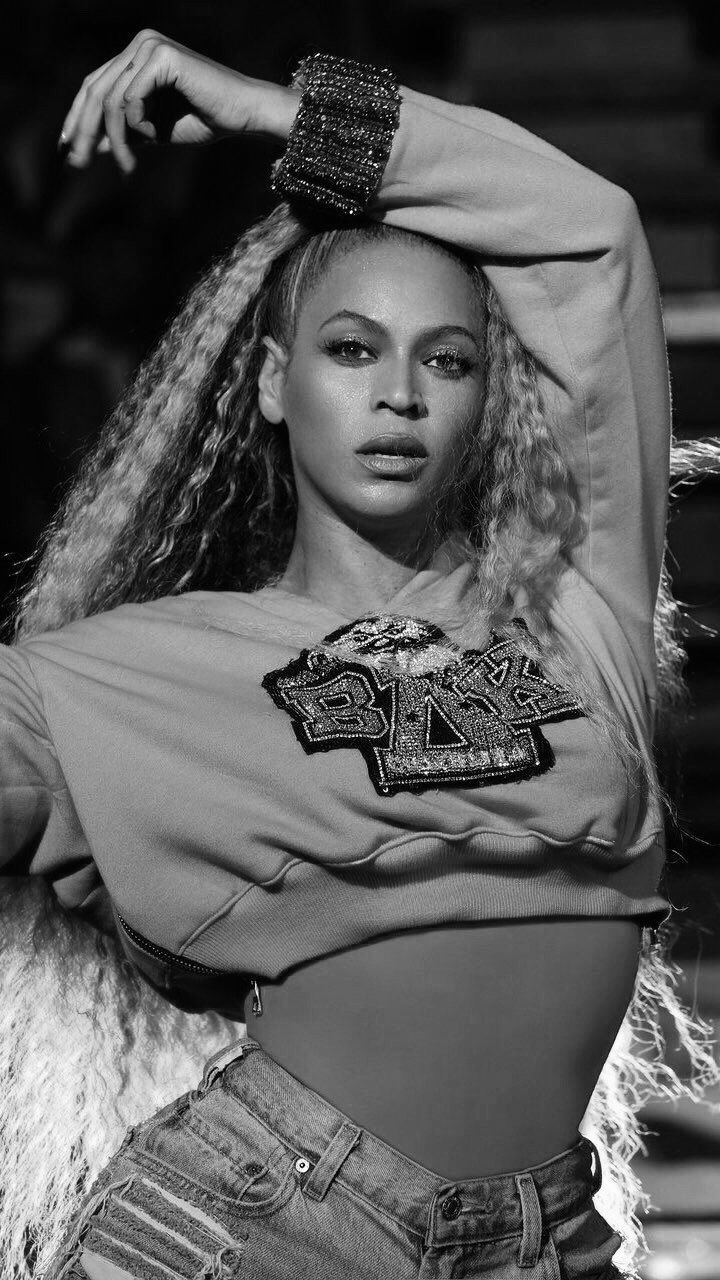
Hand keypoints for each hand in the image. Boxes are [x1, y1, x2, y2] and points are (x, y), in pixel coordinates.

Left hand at [59, 29, 298, 174]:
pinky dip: (137, 124)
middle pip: (96, 90)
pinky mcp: (162, 56)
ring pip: (112, 99)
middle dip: (84, 130)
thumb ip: (123, 132)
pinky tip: (153, 137)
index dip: (76, 116)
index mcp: (136, 55)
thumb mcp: (152, 131)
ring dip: (115, 139)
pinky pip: (132, 98)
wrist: (243, 115)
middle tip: (76, 163)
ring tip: (127, 167)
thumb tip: (90, 146)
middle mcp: (140, 44)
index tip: (65, 147)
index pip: (95, 84)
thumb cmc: (204, 121)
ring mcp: (150, 46)